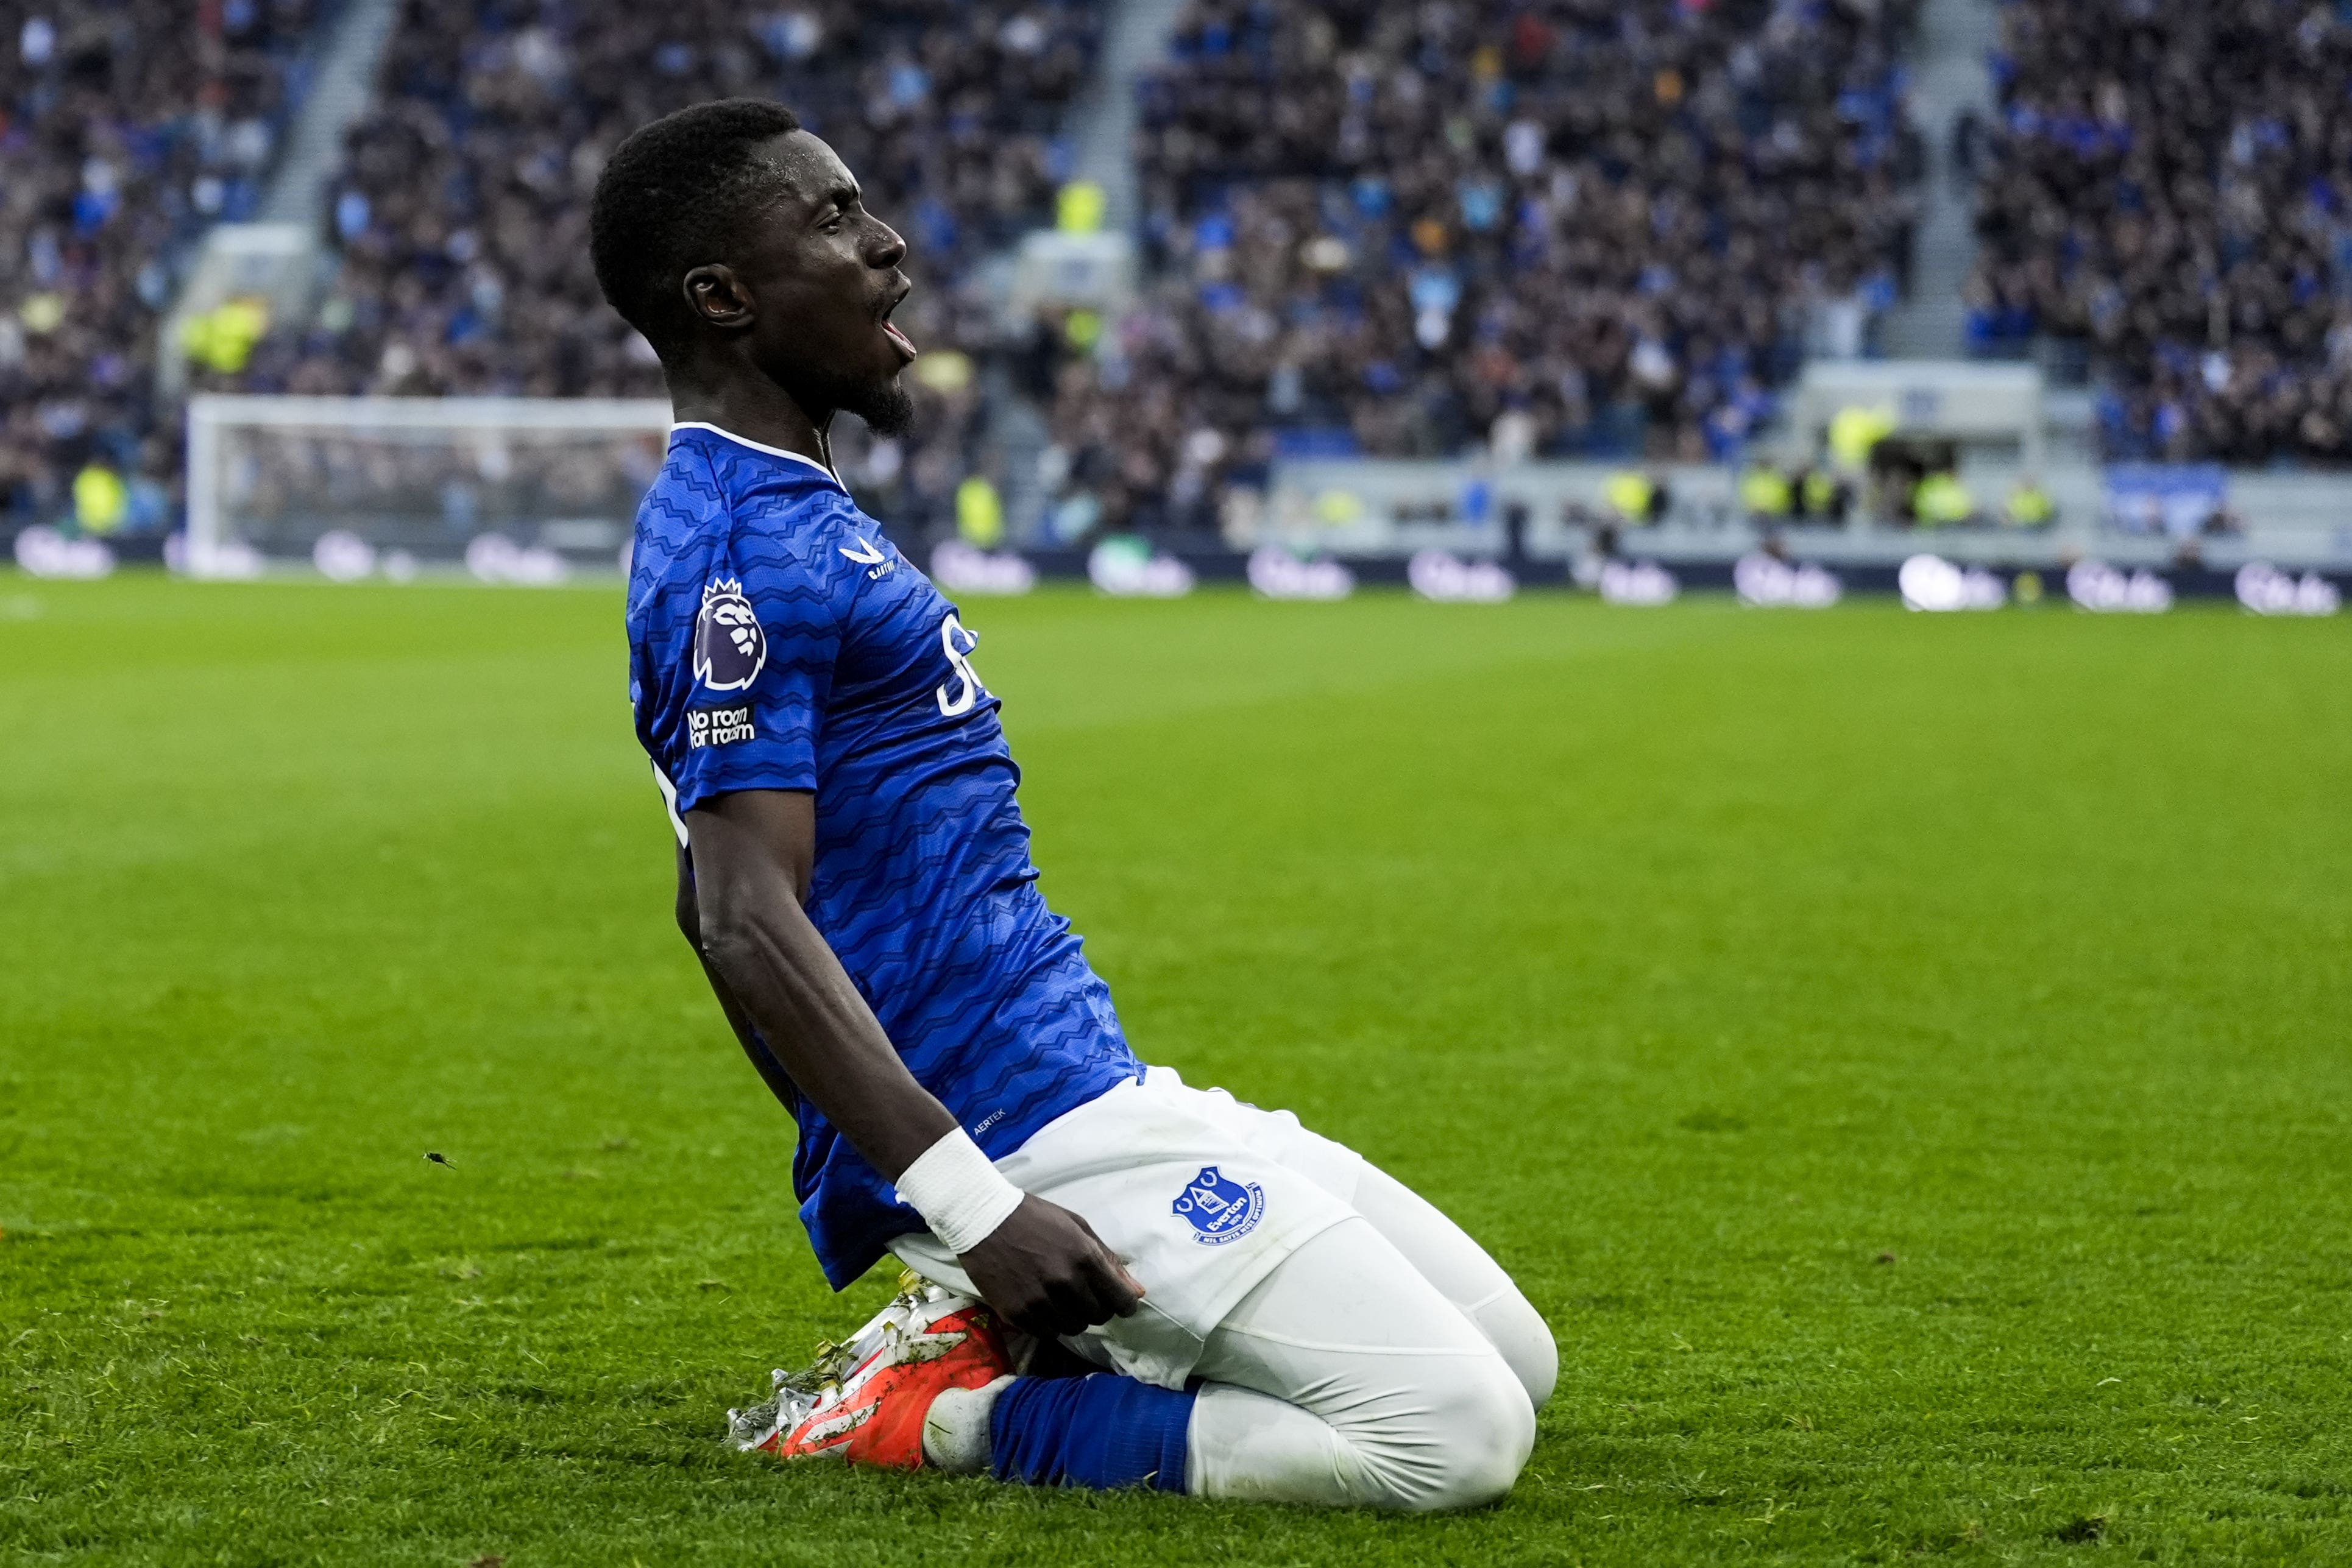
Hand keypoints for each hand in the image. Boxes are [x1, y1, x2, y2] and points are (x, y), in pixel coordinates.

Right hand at [957, 1194, 1143, 1339]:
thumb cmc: (1035, 1217)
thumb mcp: (1078, 1227)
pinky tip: (1041, 1303)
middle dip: (1097, 1307)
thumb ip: (1109, 1260)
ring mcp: (1039, 1302)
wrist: (983, 1219)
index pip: (1121, 1300)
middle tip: (1083, 1292)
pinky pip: (1046, 1333)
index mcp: (1084, 1258)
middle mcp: (1064, 1283)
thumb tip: (1136, 1292)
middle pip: (1098, 1317)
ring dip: (1073, 1316)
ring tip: (1060, 1297)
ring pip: (1073, 1328)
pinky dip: (1049, 1322)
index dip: (1125, 1304)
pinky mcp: (1016, 1315)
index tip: (1120, 1302)